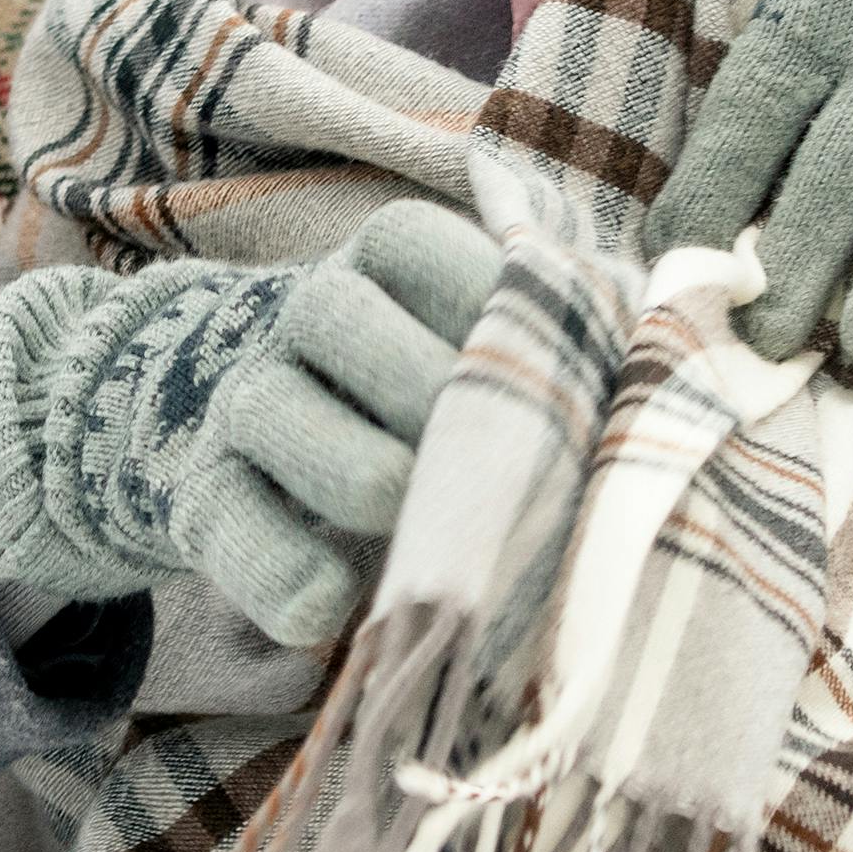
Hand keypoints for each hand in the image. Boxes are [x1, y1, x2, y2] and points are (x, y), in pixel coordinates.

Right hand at [0, 205, 510, 645]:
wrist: (244, 420)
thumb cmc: (409, 384)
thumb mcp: (464, 332)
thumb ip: (553, 324)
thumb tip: (651, 323)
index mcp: (373, 264)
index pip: (411, 244)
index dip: (478, 301)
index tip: (540, 363)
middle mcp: (294, 317)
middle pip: (332, 313)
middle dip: (420, 388)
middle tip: (486, 458)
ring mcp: (241, 404)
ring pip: (277, 413)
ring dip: (358, 472)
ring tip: (417, 526)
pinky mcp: (201, 499)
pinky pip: (229, 524)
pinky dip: (280, 572)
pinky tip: (334, 606)